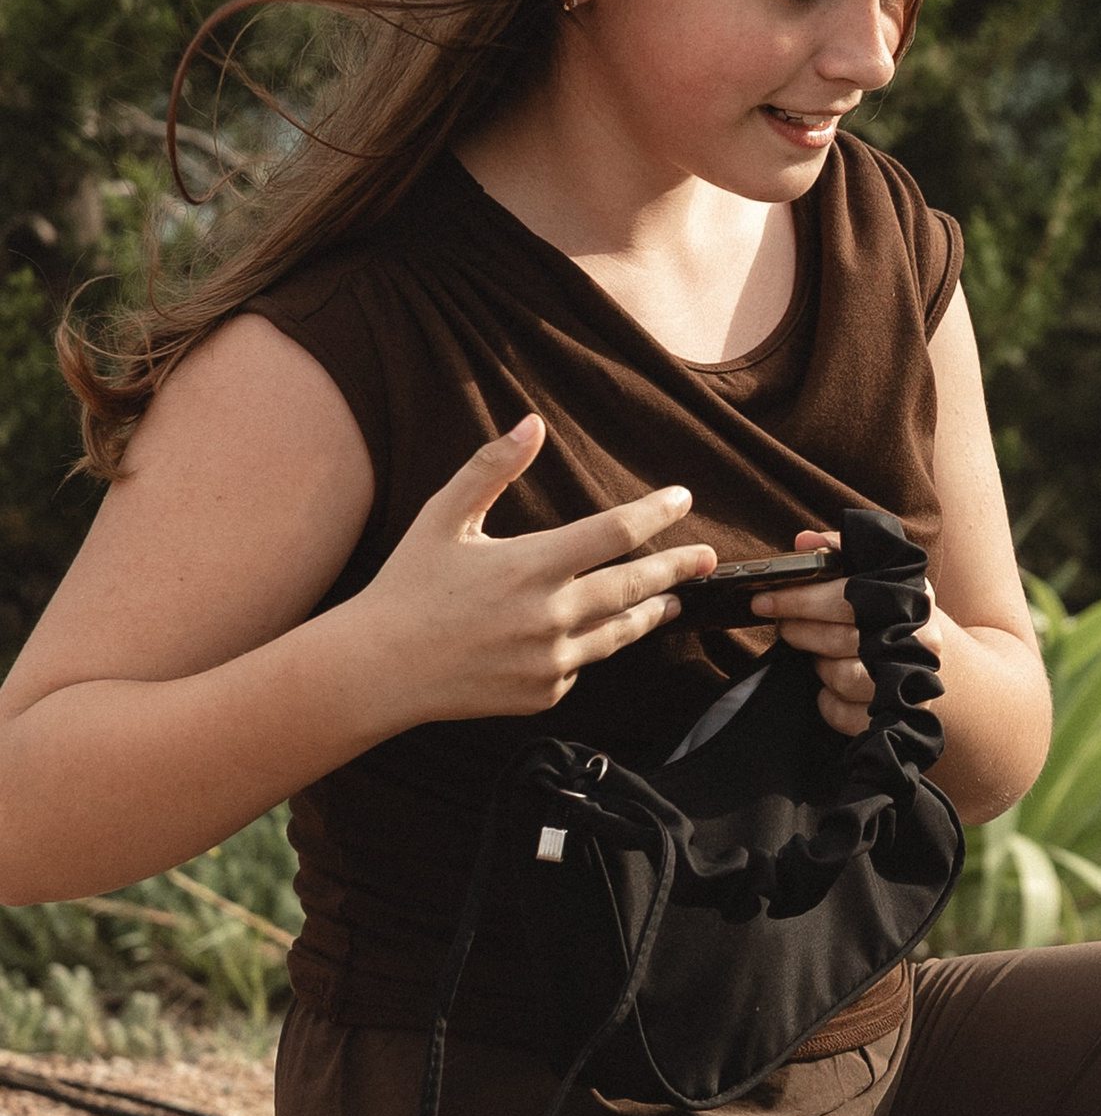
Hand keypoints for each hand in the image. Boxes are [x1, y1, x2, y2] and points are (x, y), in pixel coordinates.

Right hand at [340, 415, 714, 722]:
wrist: (377, 670)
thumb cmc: (408, 586)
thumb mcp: (444, 517)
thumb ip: (491, 467)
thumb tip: (532, 422)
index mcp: (531, 566)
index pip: (615, 532)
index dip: (655, 513)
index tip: (682, 499)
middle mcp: (550, 616)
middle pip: (635, 586)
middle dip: (677, 568)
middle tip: (707, 558)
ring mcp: (551, 661)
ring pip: (619, 632)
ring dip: (650, 612)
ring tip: (671, 599)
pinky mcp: (544, 693)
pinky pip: (580, 664)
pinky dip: (587, 645)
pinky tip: (586, 633)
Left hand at [748, 530, 941, 738]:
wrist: (932, 657)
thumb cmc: (889, 611)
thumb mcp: (874, 574)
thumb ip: (838, 554)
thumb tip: (804, 542)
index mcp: (911, 595)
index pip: (846, 597)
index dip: (800, 599)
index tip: (764, 600)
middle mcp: (921, 637)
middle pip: (841, 640)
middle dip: (801, 633)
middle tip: (784, 626)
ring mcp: (913, 680)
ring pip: (843, 678)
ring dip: (821, 667)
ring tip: (820, 655)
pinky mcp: (900, 714)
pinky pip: (846, 715)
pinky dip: (830, 704)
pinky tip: (830, 688)